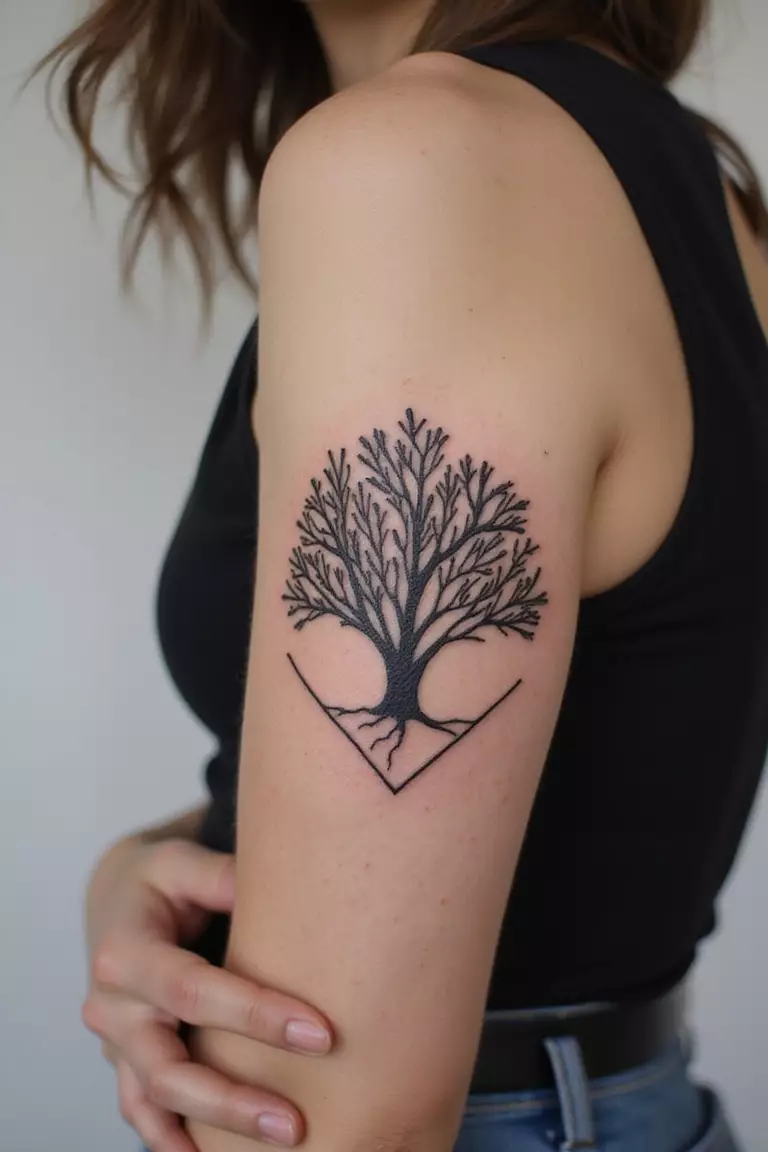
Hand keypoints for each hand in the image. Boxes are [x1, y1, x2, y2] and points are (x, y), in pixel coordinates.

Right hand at [81, 837, 332, 1150]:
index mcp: (126, 951)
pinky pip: (143, 1113)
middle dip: (234, 1098)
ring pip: (158, 1100)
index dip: (255, 1015)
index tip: (321, 1034)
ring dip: (216, 1126)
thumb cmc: (161, 880)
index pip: (193, 992)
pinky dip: (174, 1140)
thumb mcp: (182, 862)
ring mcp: (114, 1042)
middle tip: (297, 1122)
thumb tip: (293, 887)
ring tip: (283, 1139)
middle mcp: (112, 1005)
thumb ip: (224, 877)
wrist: (116, 902)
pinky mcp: (125, 1065)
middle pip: (169, 1066)